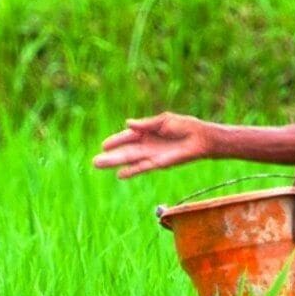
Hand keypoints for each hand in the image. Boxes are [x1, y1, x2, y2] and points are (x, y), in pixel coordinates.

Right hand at [93, 112, 213, 179]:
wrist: (200, 138)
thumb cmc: (184, 126)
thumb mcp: (163, 121)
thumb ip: (146, 124)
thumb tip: (128, 123)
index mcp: (147, 131)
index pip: (128, 137)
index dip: (116, 141)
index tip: (104, 145)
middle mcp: (146, 145)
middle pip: (125, 151)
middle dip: (111, 156)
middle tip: (95, 161)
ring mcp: (151, 155)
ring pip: (129, 160)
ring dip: (115, 163)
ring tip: (100, 166)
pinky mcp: (158, 164)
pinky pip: (141, 167)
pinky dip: (131, 171)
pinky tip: (120, 174)